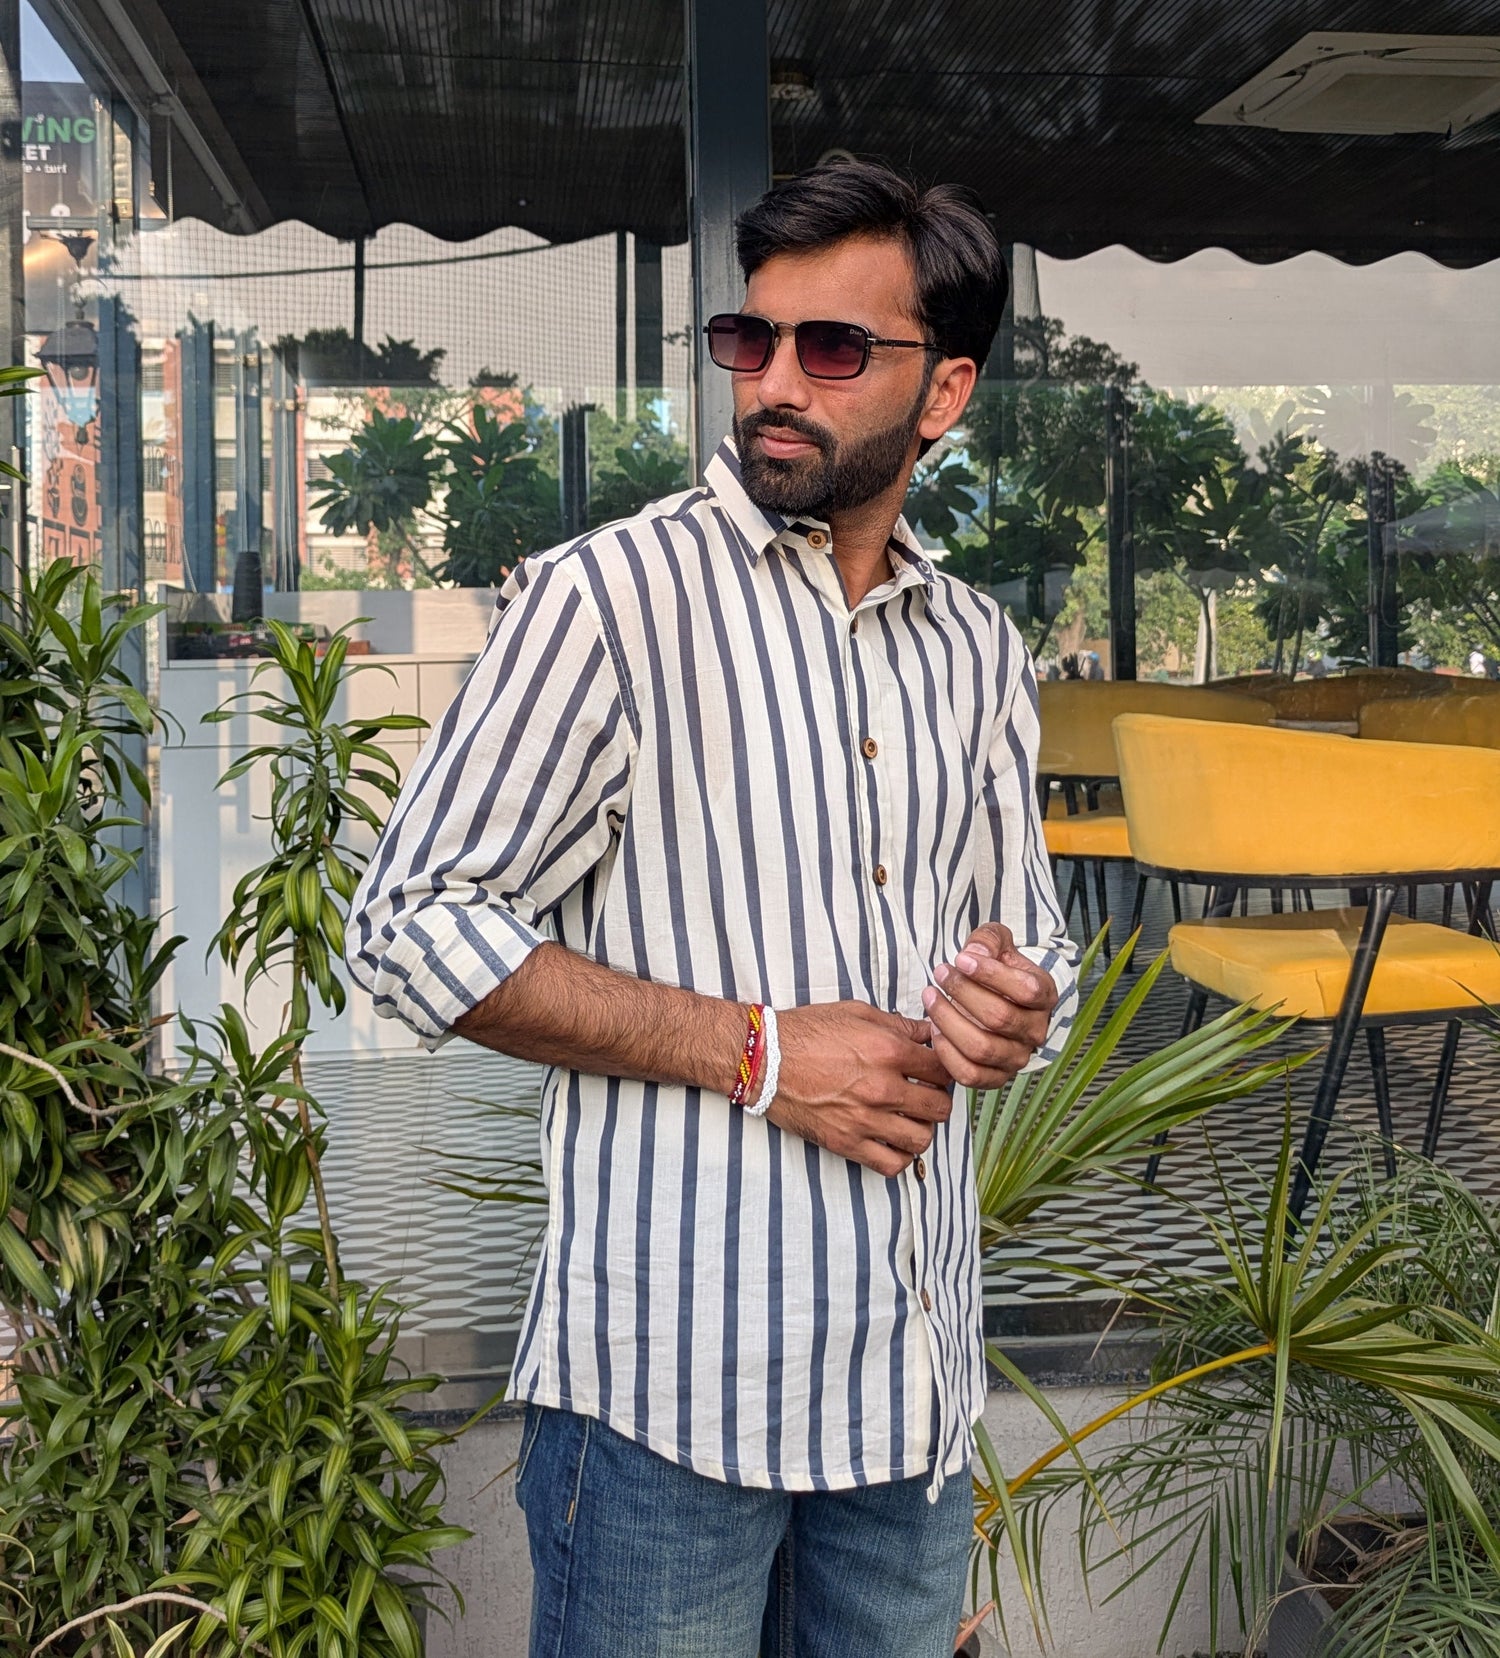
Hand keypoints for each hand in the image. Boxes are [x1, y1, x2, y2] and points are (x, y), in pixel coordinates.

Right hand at [759, 1002, 953, 1177]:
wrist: (764, 1059)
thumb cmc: (806, 1031)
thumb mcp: (856, 1012)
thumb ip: (898, 1024)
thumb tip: (927, 1033)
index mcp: (889, 1051)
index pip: (943, 1068)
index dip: (944, 1068)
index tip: (934, 1070)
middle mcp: (883, 1088)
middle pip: (940, 1107)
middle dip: (937, 1100)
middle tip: (925, 1094)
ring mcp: (866, 1119)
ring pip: (922, 1139)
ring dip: (922, 1129)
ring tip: (910, 1119)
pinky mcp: (847, 1142)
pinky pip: (892, 1164)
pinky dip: (899, 1156)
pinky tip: (891, 1141)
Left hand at [921, 922, 1056, 1089]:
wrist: (999, 999)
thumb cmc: (998, 969)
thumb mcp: (998, 944)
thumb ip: (989, 940)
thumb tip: (975, 954)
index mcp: (1045, 996)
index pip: (1026, 990)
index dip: (991, 974)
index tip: (960, 959)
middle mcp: (1036, 1031)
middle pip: (999, 1017)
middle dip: (962, 992)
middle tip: (940, 973)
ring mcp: (1018, 1057)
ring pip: (981, 1047)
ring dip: (948, 1020)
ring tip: (930, 997)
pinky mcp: (996, 1077)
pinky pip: (969, 1074)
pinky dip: (946, 1053)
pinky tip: (934, 1028)